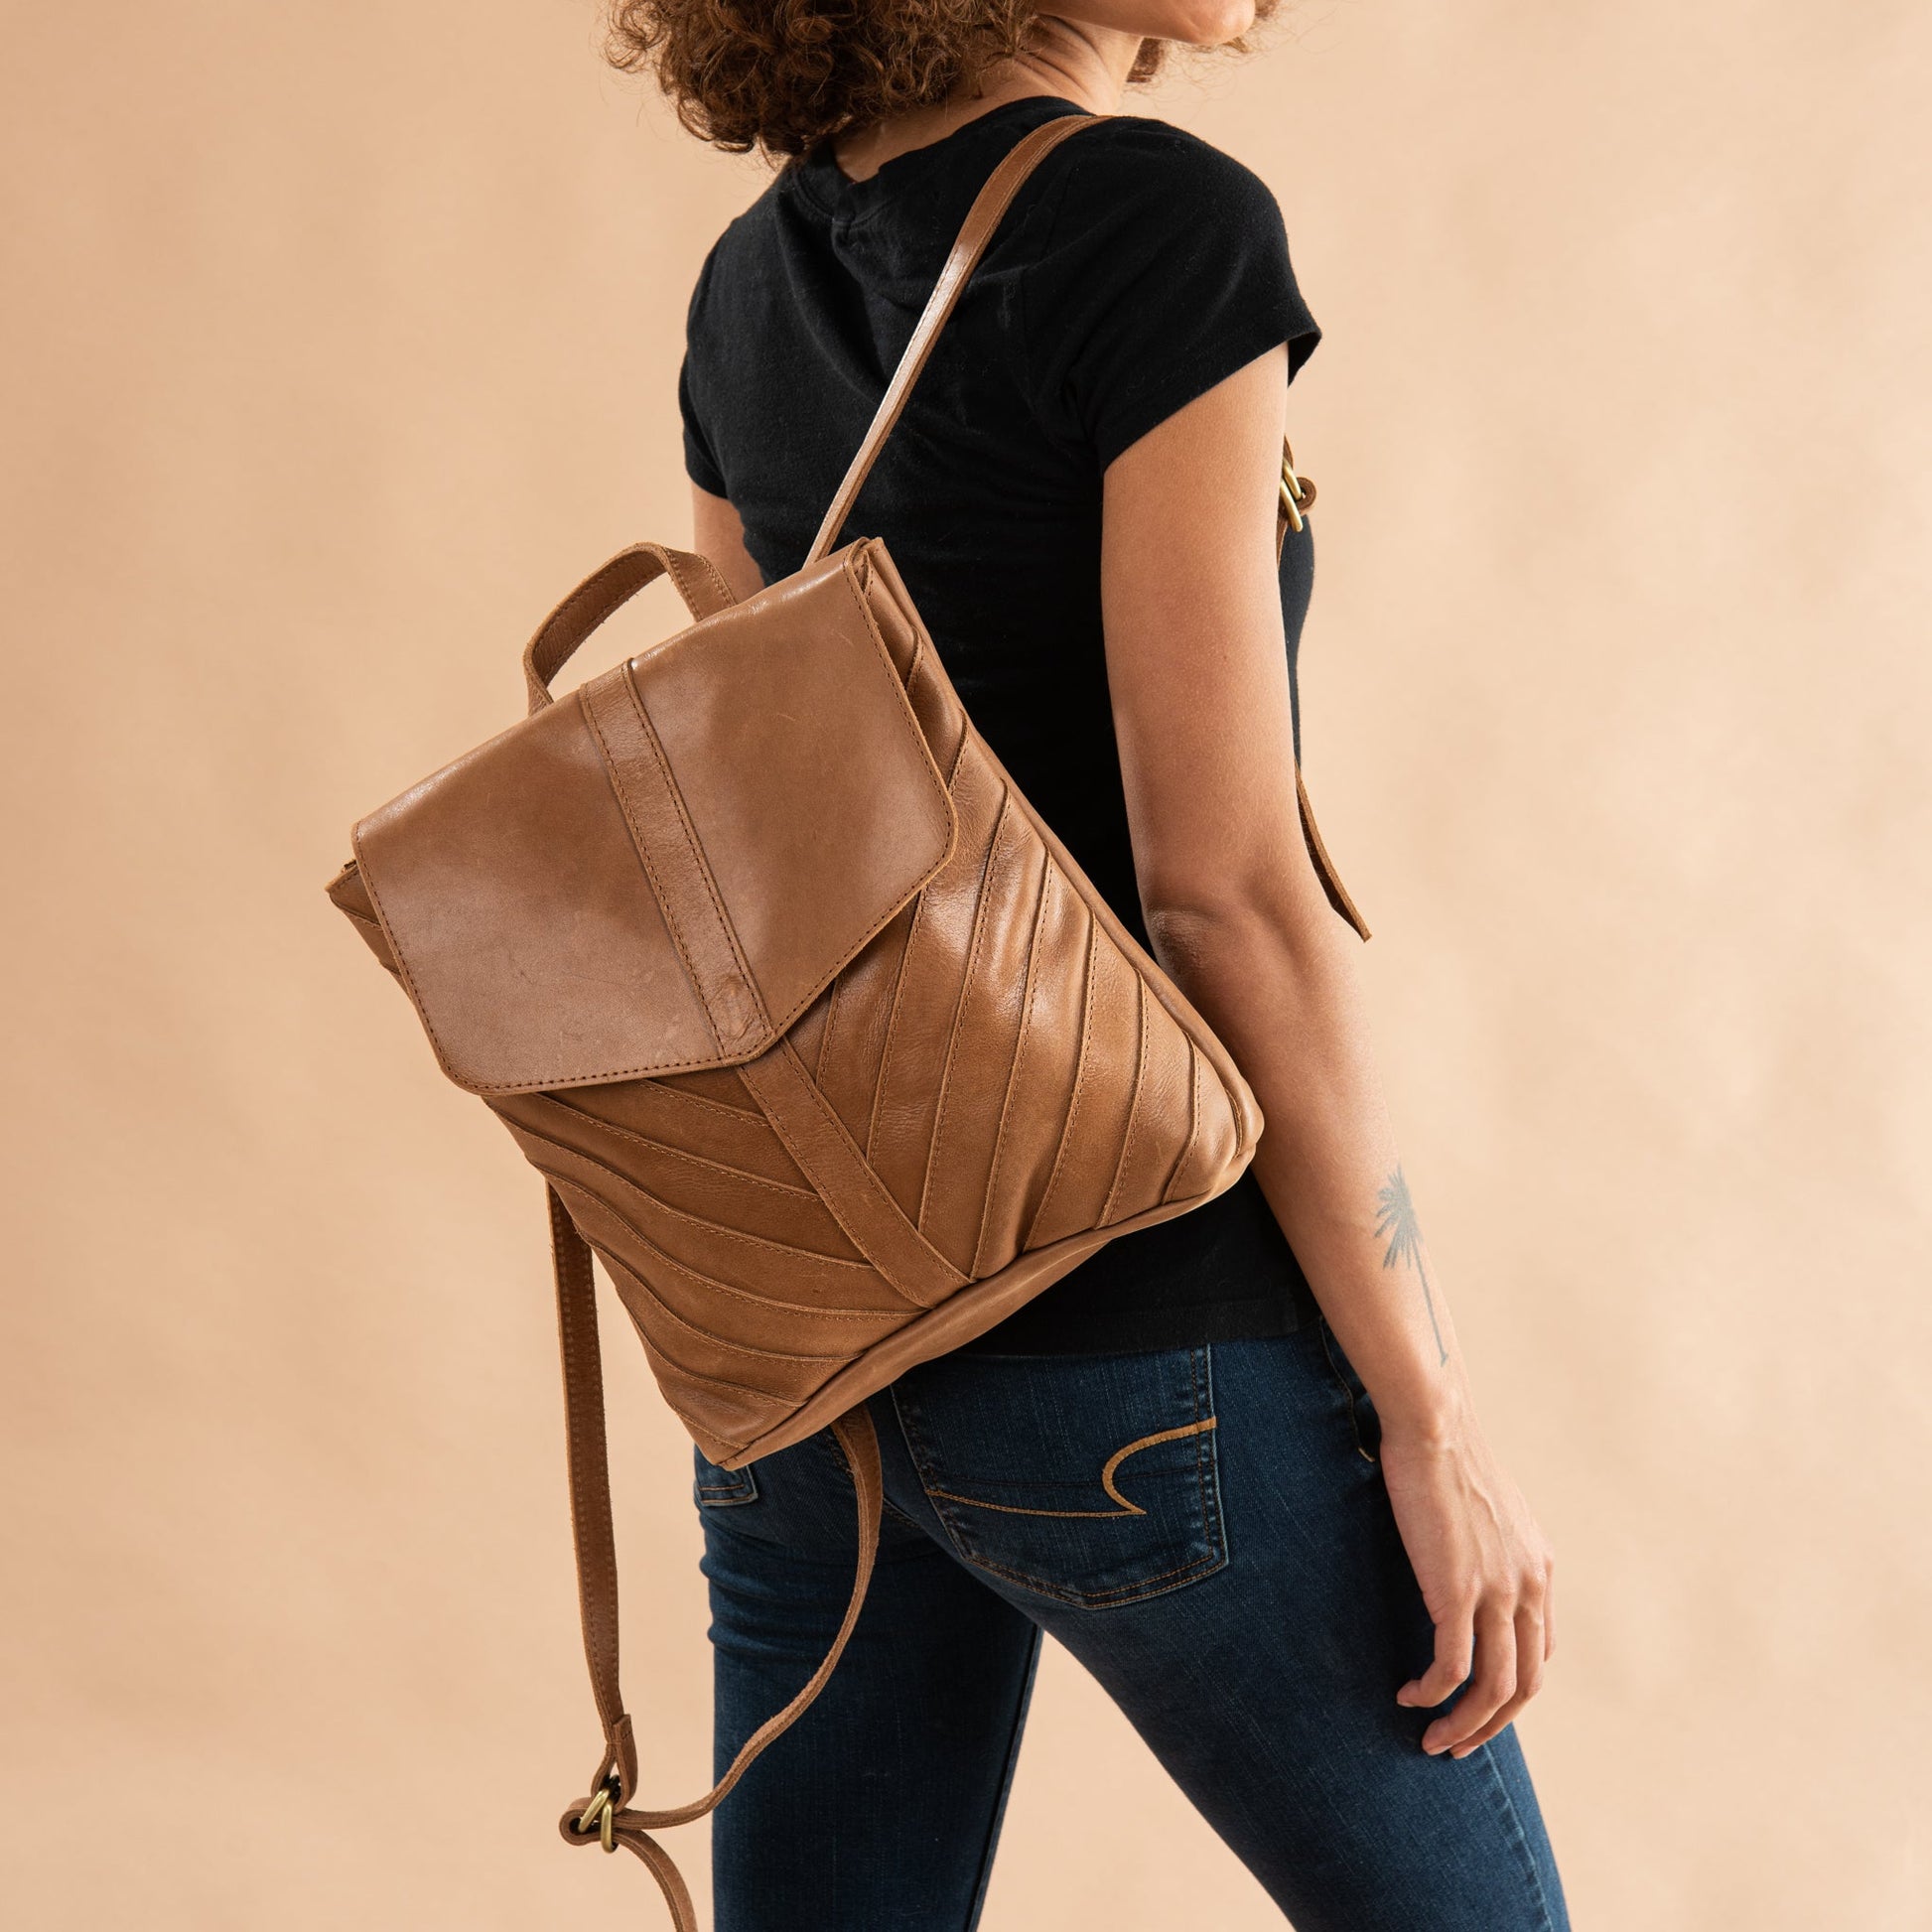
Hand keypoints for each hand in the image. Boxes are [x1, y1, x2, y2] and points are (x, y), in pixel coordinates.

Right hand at [1377, 1413, 1555, 1757]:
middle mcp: (1529, 1585)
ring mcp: (1498, 1590)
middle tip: (1456, 1744)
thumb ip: (1490, 1543)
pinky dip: (1432, 1693)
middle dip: (1492, 1725)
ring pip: (1494, 1688)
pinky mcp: (1458, 1591)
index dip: (1509, 1688)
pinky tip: (1408, 1696)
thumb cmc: (1446, 1453)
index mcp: (1539, 1567)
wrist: (1434, 1423)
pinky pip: (1452, 1666)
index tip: (1474, 1703)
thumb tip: (1465, 1556)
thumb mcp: (1487, 1508)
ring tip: (1432, 1740)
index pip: (1538, 1652)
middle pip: (1525, 1684)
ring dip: (1464, 1725)